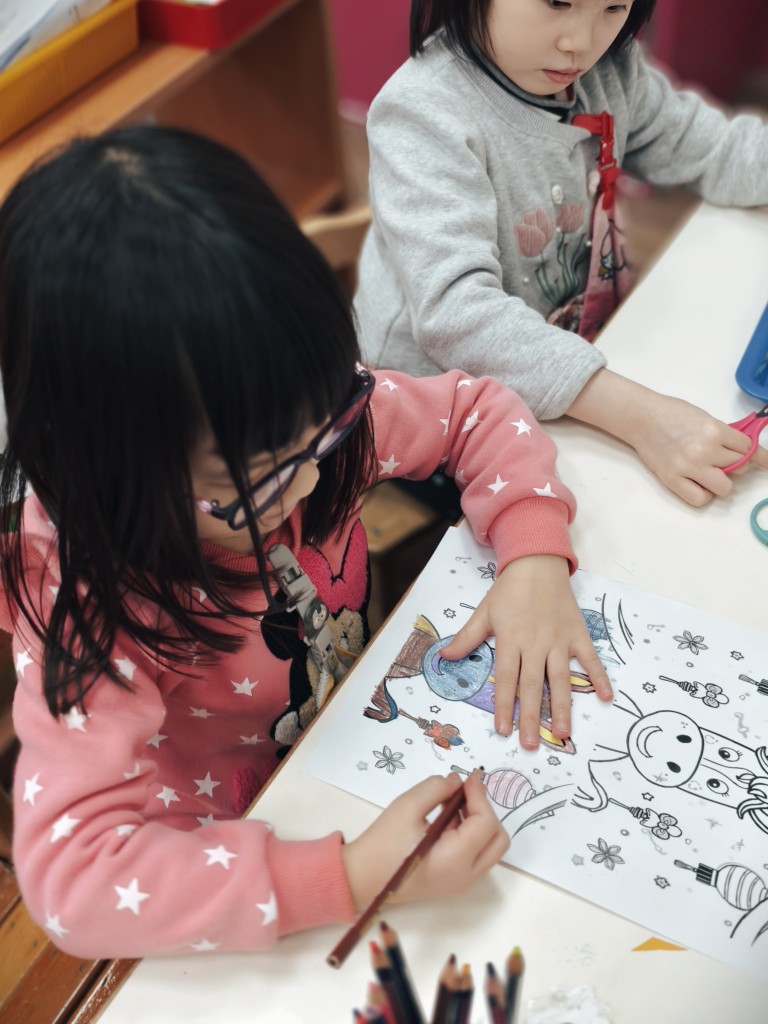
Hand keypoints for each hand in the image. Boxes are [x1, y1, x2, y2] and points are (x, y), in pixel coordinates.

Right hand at [342, 772, 508, 911]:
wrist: (362, 878)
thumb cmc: (383, 843)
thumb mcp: (407, 806)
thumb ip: (436, 788)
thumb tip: (457, 782)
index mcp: (456, 860)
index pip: (486, 823)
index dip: (480, 795)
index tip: (469, 777)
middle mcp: (466, 877)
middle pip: (497, 840)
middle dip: (486, 811)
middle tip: (464, 792)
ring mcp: (461, 883)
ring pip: (489, 848)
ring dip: (478, 822)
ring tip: (452, 802)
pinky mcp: (453, 882)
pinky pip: (475, 855)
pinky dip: (470, 834)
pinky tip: (447, 819)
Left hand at [437, 555, 611, 748]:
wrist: (537, 563)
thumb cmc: (509, 590)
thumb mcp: (483, 612)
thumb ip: (466, 638)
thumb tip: (443, 658)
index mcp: (511, 639)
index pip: (506, 679)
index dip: (503, 706)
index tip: (503, 730)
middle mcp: (535, 643)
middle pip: (533, 686)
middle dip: (531, 717)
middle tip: (530, 744)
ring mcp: (559, 640)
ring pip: (561, 679)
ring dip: (563, 707)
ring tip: (563, 734)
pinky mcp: (577, 634)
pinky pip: (590, 659)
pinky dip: (599, 677)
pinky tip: (605, 698)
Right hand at [625, 393, 767, 505]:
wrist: (641, 418)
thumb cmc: (671, 413)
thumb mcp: (704, 417)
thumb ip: (723, 435)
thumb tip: (743, 451)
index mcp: (714, 430)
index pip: (747, 448)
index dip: (754, 454)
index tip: (766, 463)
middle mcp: (704, 450)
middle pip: (739, 468)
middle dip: (735, 464)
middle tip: (722, 460)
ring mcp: (688, 467)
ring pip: (725, 487)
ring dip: (722, 482)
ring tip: (710, 473)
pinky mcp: (673, 480)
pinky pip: (701, 499)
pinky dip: (704, 494)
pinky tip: (699, 484)